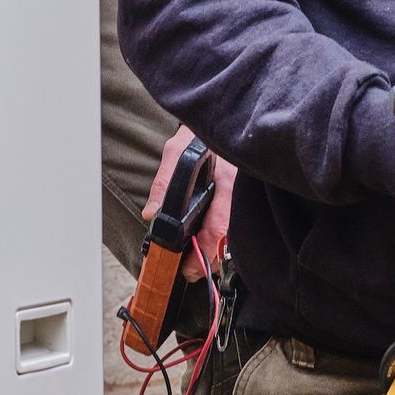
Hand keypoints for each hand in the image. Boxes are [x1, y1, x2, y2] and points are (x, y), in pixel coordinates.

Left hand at [142, 126, 234, 280]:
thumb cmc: (199, 136)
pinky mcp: (242, 199)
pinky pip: (236, 227)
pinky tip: (210, 247)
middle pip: (228, 239)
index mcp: (226, 180)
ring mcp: (243, 197)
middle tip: (191, 273)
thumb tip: (151, 213)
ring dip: (216, 254)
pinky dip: (223, 241)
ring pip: (234, 236)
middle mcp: (239, 192)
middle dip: (210, 260)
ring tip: (198, 265)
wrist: (218, 121)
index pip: (218, 226)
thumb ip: (164, 182)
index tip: (189, 267)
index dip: (204, 251)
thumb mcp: (176, 152)